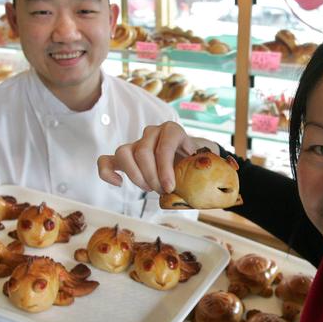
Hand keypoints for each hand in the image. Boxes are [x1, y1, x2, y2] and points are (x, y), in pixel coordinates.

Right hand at [97, 122, 217, 193]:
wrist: (186, 160)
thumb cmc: (194, 163)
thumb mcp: (204, 162)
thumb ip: (206, 168)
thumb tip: (216, 180)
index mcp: (172, 130)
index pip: (164, 145)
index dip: (165, 168)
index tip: (170, 188)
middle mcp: (152, 132)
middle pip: (143, 152)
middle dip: (151, 176)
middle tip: (162, 191)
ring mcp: (136, 143)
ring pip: (124, 153)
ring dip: (135, 175)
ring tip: (148, 187)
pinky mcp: (124, 156)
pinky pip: (106, 160)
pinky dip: (107, 172)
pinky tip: (119, 184)